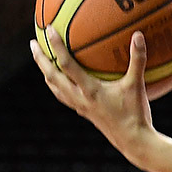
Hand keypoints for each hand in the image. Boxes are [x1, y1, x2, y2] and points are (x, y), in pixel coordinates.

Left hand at [30, 26, 155, 162]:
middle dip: (40, 59)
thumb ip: (138, 59)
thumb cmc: (136, 114)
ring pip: (55, 88)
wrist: (133, 142)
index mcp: (89, 90)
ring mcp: (81, 107)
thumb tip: (138, 34)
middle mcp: (80, 98)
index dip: (56, 46)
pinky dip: (59, 86)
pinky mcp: (85, 113)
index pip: (66, 64)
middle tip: (33, 43)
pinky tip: (64, 82)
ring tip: (42, 62)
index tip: (49, 29)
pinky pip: (65, 97)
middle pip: (51, 77)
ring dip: (46, 73)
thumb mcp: (137, 85)